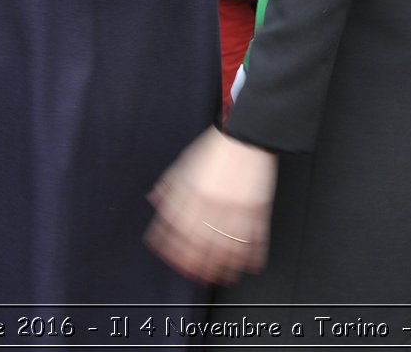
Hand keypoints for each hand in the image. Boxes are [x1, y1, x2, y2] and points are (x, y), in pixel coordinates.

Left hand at [146, 127, 275, 284]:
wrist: (246, 135)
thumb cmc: (218, 148)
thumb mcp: (186, 162)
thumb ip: (170, 184)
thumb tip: (154, 199)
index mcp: (191, 192)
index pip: (174, 227)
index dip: (168, 244)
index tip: (167, 255)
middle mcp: (211, 203)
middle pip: (198, 243)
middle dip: (194, 262)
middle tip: (193, 273)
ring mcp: (234, 208)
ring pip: (225, 247)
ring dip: (222, 265)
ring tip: (221, 276)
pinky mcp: (256, 209)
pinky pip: (253, 238)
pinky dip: (251, 254)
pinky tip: (248, 264)